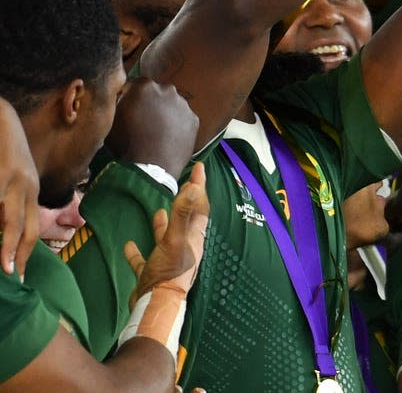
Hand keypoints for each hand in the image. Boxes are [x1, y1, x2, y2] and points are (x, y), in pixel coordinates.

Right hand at [0, 97, 39, 276]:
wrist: (2, 117)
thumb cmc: (6, 153)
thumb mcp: (15, 179)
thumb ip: (12, 204)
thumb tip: (5, 231)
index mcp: (31, 191)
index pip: (32, 227)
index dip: (23, 252)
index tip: (17, 275)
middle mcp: (25, 186)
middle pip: (23, 224)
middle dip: (14, 251)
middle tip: (9, 274)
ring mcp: (10, 178)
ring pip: (9, 216)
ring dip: (3, 239)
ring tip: (2, 261)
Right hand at [105, 78, 198, 180]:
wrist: (151, 168)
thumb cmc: (126, 144)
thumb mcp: (112, 120)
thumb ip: (118, 102)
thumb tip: (121, 97)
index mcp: (144, 86)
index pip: (135, 86)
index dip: (130, 98)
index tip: (129, 110)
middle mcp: (167, 89)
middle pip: (156, 93)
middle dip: (151, 104)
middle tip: (144, 122)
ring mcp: (183, 104)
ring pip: (172, 105)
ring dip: (165, 114)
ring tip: (157, 133)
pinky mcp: (194, 119)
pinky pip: (183, 119)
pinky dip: (177, 125)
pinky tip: (168, 138)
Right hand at [125, 162, 208, 303]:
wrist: (155, 307)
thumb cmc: (170, 271)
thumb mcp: (175, 239)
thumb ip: (183, 214)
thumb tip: (194, 186)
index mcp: (193, 238)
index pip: (199, 206)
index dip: (199, 186)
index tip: (199, 167)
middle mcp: (184, 247)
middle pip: (186, 219)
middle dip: (185, 202)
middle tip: (183, 184)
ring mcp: (169, 261)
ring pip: (167, 238)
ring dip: (164, 225)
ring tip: (159, 210)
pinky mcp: (152, 274)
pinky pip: (145, 259)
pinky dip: (138, 252)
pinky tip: (129, 245)